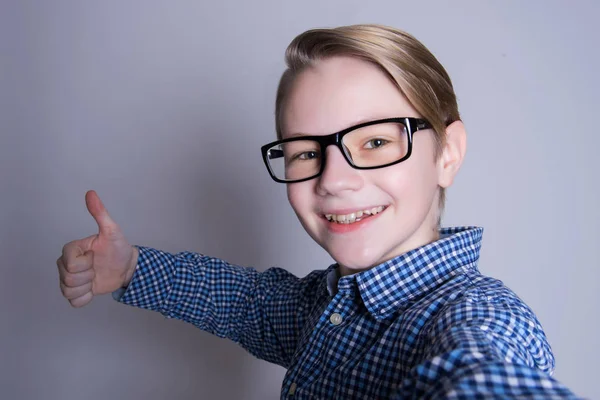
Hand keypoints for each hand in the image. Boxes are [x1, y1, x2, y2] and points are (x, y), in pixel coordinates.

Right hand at [57, 190, 137, 307]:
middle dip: (88, 276)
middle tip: (97, 267)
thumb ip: (100, 213)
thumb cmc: (118, 248)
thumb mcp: (111, 230)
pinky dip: (86, 297)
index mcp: (71, 249)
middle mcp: (65, 264)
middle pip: (68, 279)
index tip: (95, 256)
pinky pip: (73, 302)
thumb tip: (91, 193)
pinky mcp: (75, 292)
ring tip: (96, 276)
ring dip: (87, 287)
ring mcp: (69, 278)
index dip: (85, 264)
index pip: (70, 264)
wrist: (126, 266)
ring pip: (69, 291)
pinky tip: (93, 288)